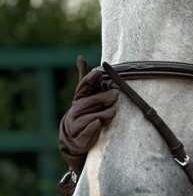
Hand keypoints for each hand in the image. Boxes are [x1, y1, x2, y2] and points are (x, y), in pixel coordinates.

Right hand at [58, 56, 118, 172]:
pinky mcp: (79, 139)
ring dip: (104, 113)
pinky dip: (93, 128)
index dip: (89, 79)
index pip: (82, 87)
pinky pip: (88, 131)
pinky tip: (98, 123)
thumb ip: (86, 80)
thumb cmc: (86, 112)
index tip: (98, 72)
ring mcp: (76, 124)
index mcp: (78, 98)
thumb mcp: (86, 96)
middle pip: (90, 102)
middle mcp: (75, 110)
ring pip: (92, 116)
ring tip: (113, 111)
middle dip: (103, 98)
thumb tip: (80, 57)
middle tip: (116, 94)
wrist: (74, 137)